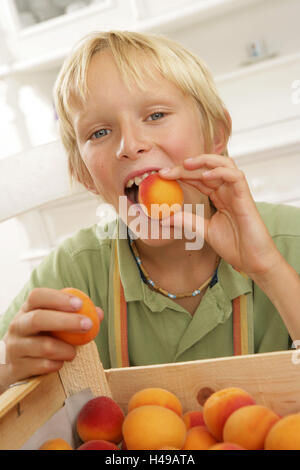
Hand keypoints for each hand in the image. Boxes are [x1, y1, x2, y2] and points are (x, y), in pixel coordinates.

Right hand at [1, 288, 103, 387]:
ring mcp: (15, 347)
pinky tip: (61, 363)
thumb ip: (76, 315)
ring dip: (65, 349)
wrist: (15, 363)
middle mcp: (18, 325)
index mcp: (28, 309)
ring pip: (43, 346)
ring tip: (74, 352)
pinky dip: (57, 364)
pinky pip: (42, 366)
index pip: (37, 296)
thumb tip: (98, 313)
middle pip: (38, 319)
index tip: (80, 303)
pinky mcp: (17, 367)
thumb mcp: (53, 322)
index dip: (58, 298)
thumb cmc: (42, 336)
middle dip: (66, 321)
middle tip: (88, 325)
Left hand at [159, 155, 280, 276]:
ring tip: (186, 164)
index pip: (199, 178)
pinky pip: (235, 176)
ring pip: (224, 164)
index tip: (162, 176)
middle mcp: (228, 191)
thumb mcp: (204, 231)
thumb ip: (188, 221)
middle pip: (208, 169)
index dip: (181, 174)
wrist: (252, 260)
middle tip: (166, 171)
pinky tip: (205, 176)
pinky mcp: (246, 197)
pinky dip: (220, 172)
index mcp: (219, 196)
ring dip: (204, 161)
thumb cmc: (235, 246)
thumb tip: (165, 218)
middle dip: (186, 167)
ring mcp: (237, 192)